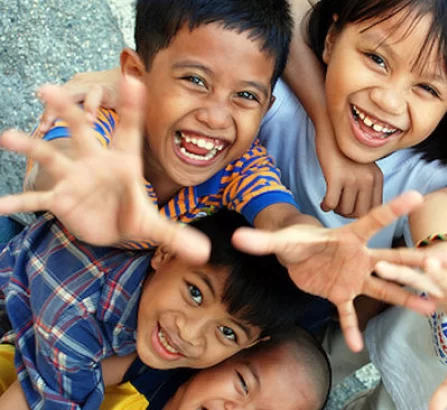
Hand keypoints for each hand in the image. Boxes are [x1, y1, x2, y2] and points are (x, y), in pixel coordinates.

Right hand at [0, 77, 210, 263]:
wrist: (111, 229)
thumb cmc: (133, 215)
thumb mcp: (155, 226)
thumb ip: (177, 236)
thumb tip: (204, 253)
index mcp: (123, 162)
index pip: (130, 131)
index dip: (132, 108)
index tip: (132, 81)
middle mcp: (95, 163)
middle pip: (81, 130)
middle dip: (67, 110)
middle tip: (48, 89)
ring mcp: (74, 180)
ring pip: (52, 157)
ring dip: (30, 147)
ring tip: (7, 137)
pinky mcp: (60, 201)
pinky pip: (37, 200)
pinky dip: (19, 202)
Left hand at [232, 191, 440, 351]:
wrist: (296, 257)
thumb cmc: (295, 240)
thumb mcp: (281, 241)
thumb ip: (263, 241)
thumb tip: (237, 238)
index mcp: (348, 238)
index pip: (374, 221)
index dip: (393, 209)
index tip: (418, 197)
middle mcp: (359, 257)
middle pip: (392, 260)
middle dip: (415, 263)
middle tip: (442, 263)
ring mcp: (354, 277)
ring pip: (384, 289)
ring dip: (405, 298)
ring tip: (432, 307)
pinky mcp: (342, 295)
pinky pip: (350, 313)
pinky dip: (351, 329)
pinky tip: (358, 346)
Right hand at [316, 125, 383, 217]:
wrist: (331, 128)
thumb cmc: (344, 150)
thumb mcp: (365, 166)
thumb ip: (368, 184)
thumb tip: (361, 210)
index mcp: (377, 177)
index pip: (374, 209)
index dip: (360, 212)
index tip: (350, 207)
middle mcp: (368, 179)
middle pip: (360, 213)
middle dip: (347, 213)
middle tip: (339, 206)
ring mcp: (353, 178)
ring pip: (344, 210)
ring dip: (336, 209)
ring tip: (331, 201)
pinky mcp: (336, 177)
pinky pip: (331, 203)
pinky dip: (326, 206)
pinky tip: (323, 202)